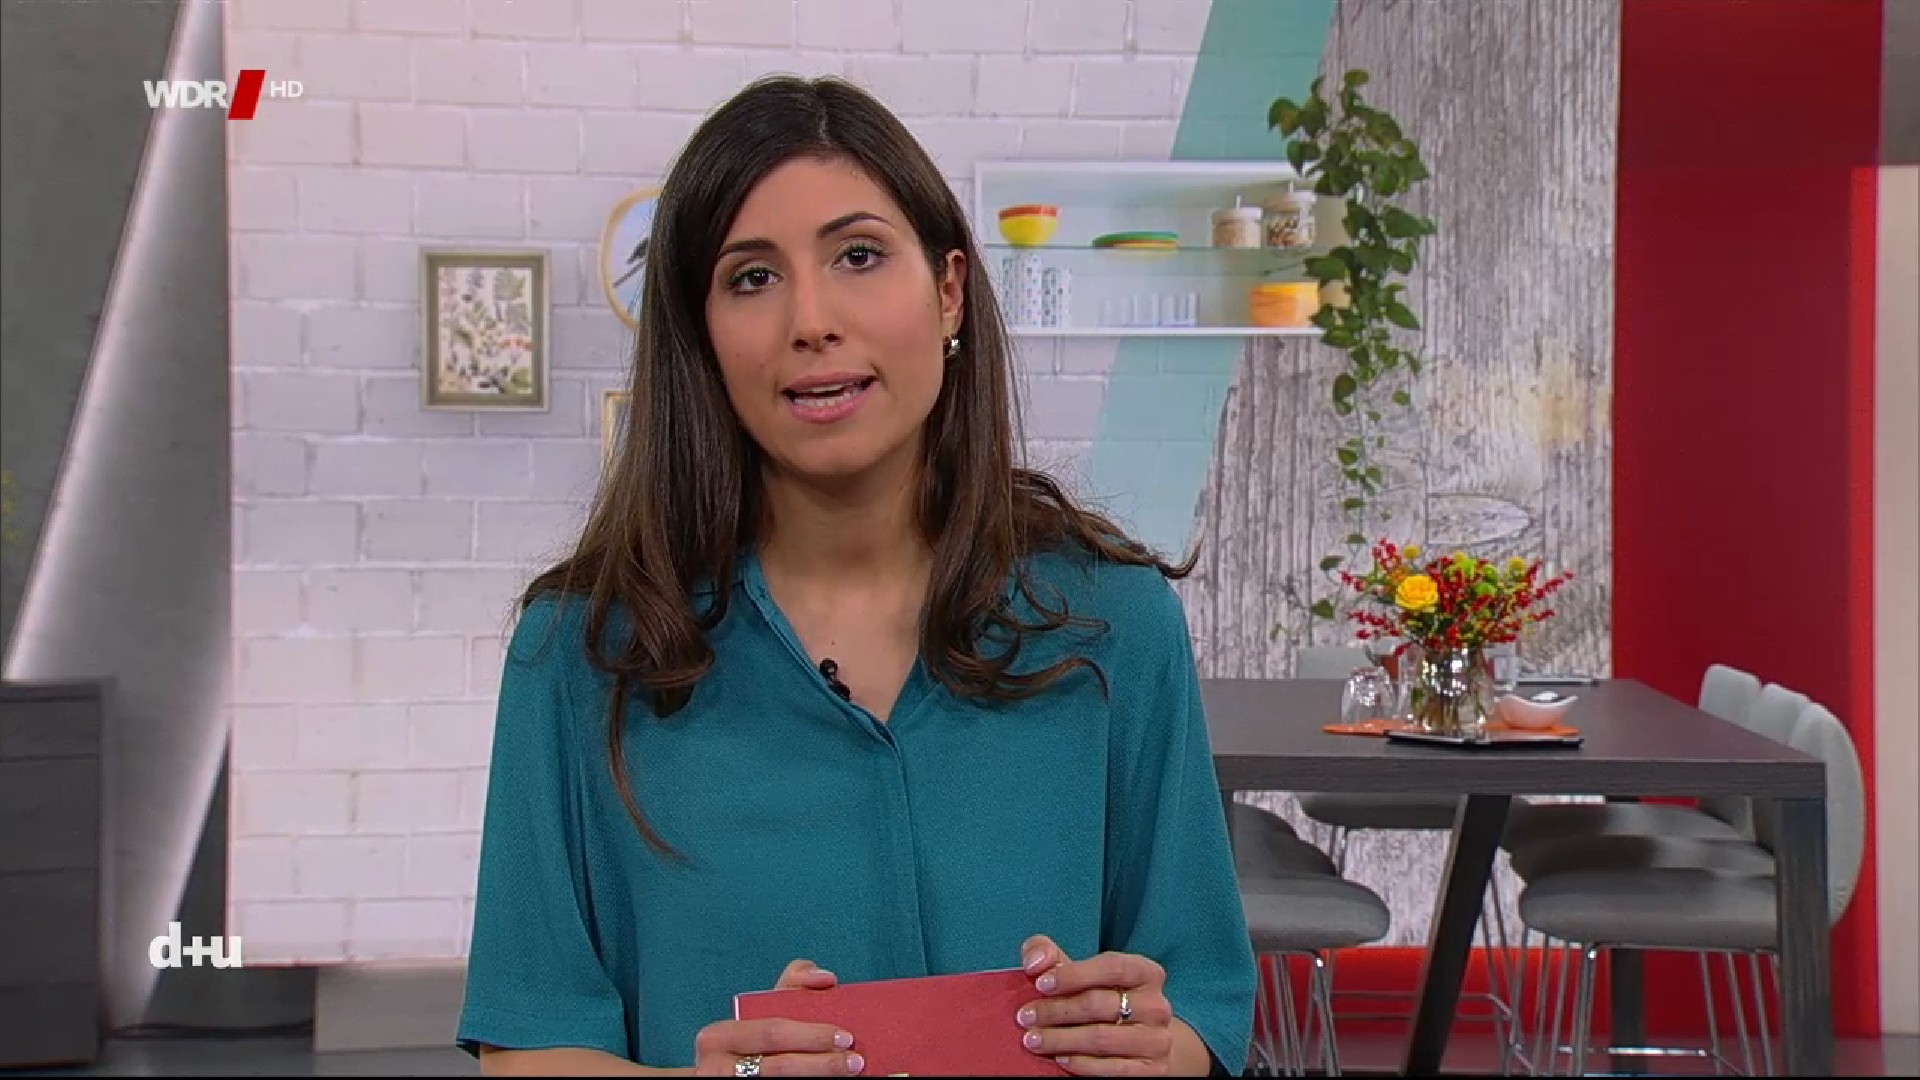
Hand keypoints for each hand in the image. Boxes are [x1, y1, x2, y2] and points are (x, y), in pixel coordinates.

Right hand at [692, 959, 863, 1075]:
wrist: (730, 1071)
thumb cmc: (753, 1036)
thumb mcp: (763, 1008)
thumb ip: (793, 983)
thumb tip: (825, 978)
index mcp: (718, 1036)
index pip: (771, 1033)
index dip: (811, 1036)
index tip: (845, 1036)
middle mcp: (718, 1067)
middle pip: (780, 1067)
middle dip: (822, 1063)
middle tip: (855, 1059)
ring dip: (821, 1077)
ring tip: (852, 1071)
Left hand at [1014, 935, 1174, 1075]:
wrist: (1139, 1041)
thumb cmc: (1102, 999)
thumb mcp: (1080, 973)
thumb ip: (1052, 956)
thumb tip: (1035, 962)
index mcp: (1146, 973)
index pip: (1112, 966)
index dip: (1073, 974)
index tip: (1040, 983)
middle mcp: (1157, 1005)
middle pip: (1099, 1004)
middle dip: (1055, 1010)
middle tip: (1025, 1017)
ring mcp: (1157, 1040)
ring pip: (1101, 1038)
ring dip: (1060, 1039)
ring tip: (1032, 1039)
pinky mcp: (1152, 1070)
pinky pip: (1112, 1069)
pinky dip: (1081, 1064)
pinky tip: (1060, 1058)